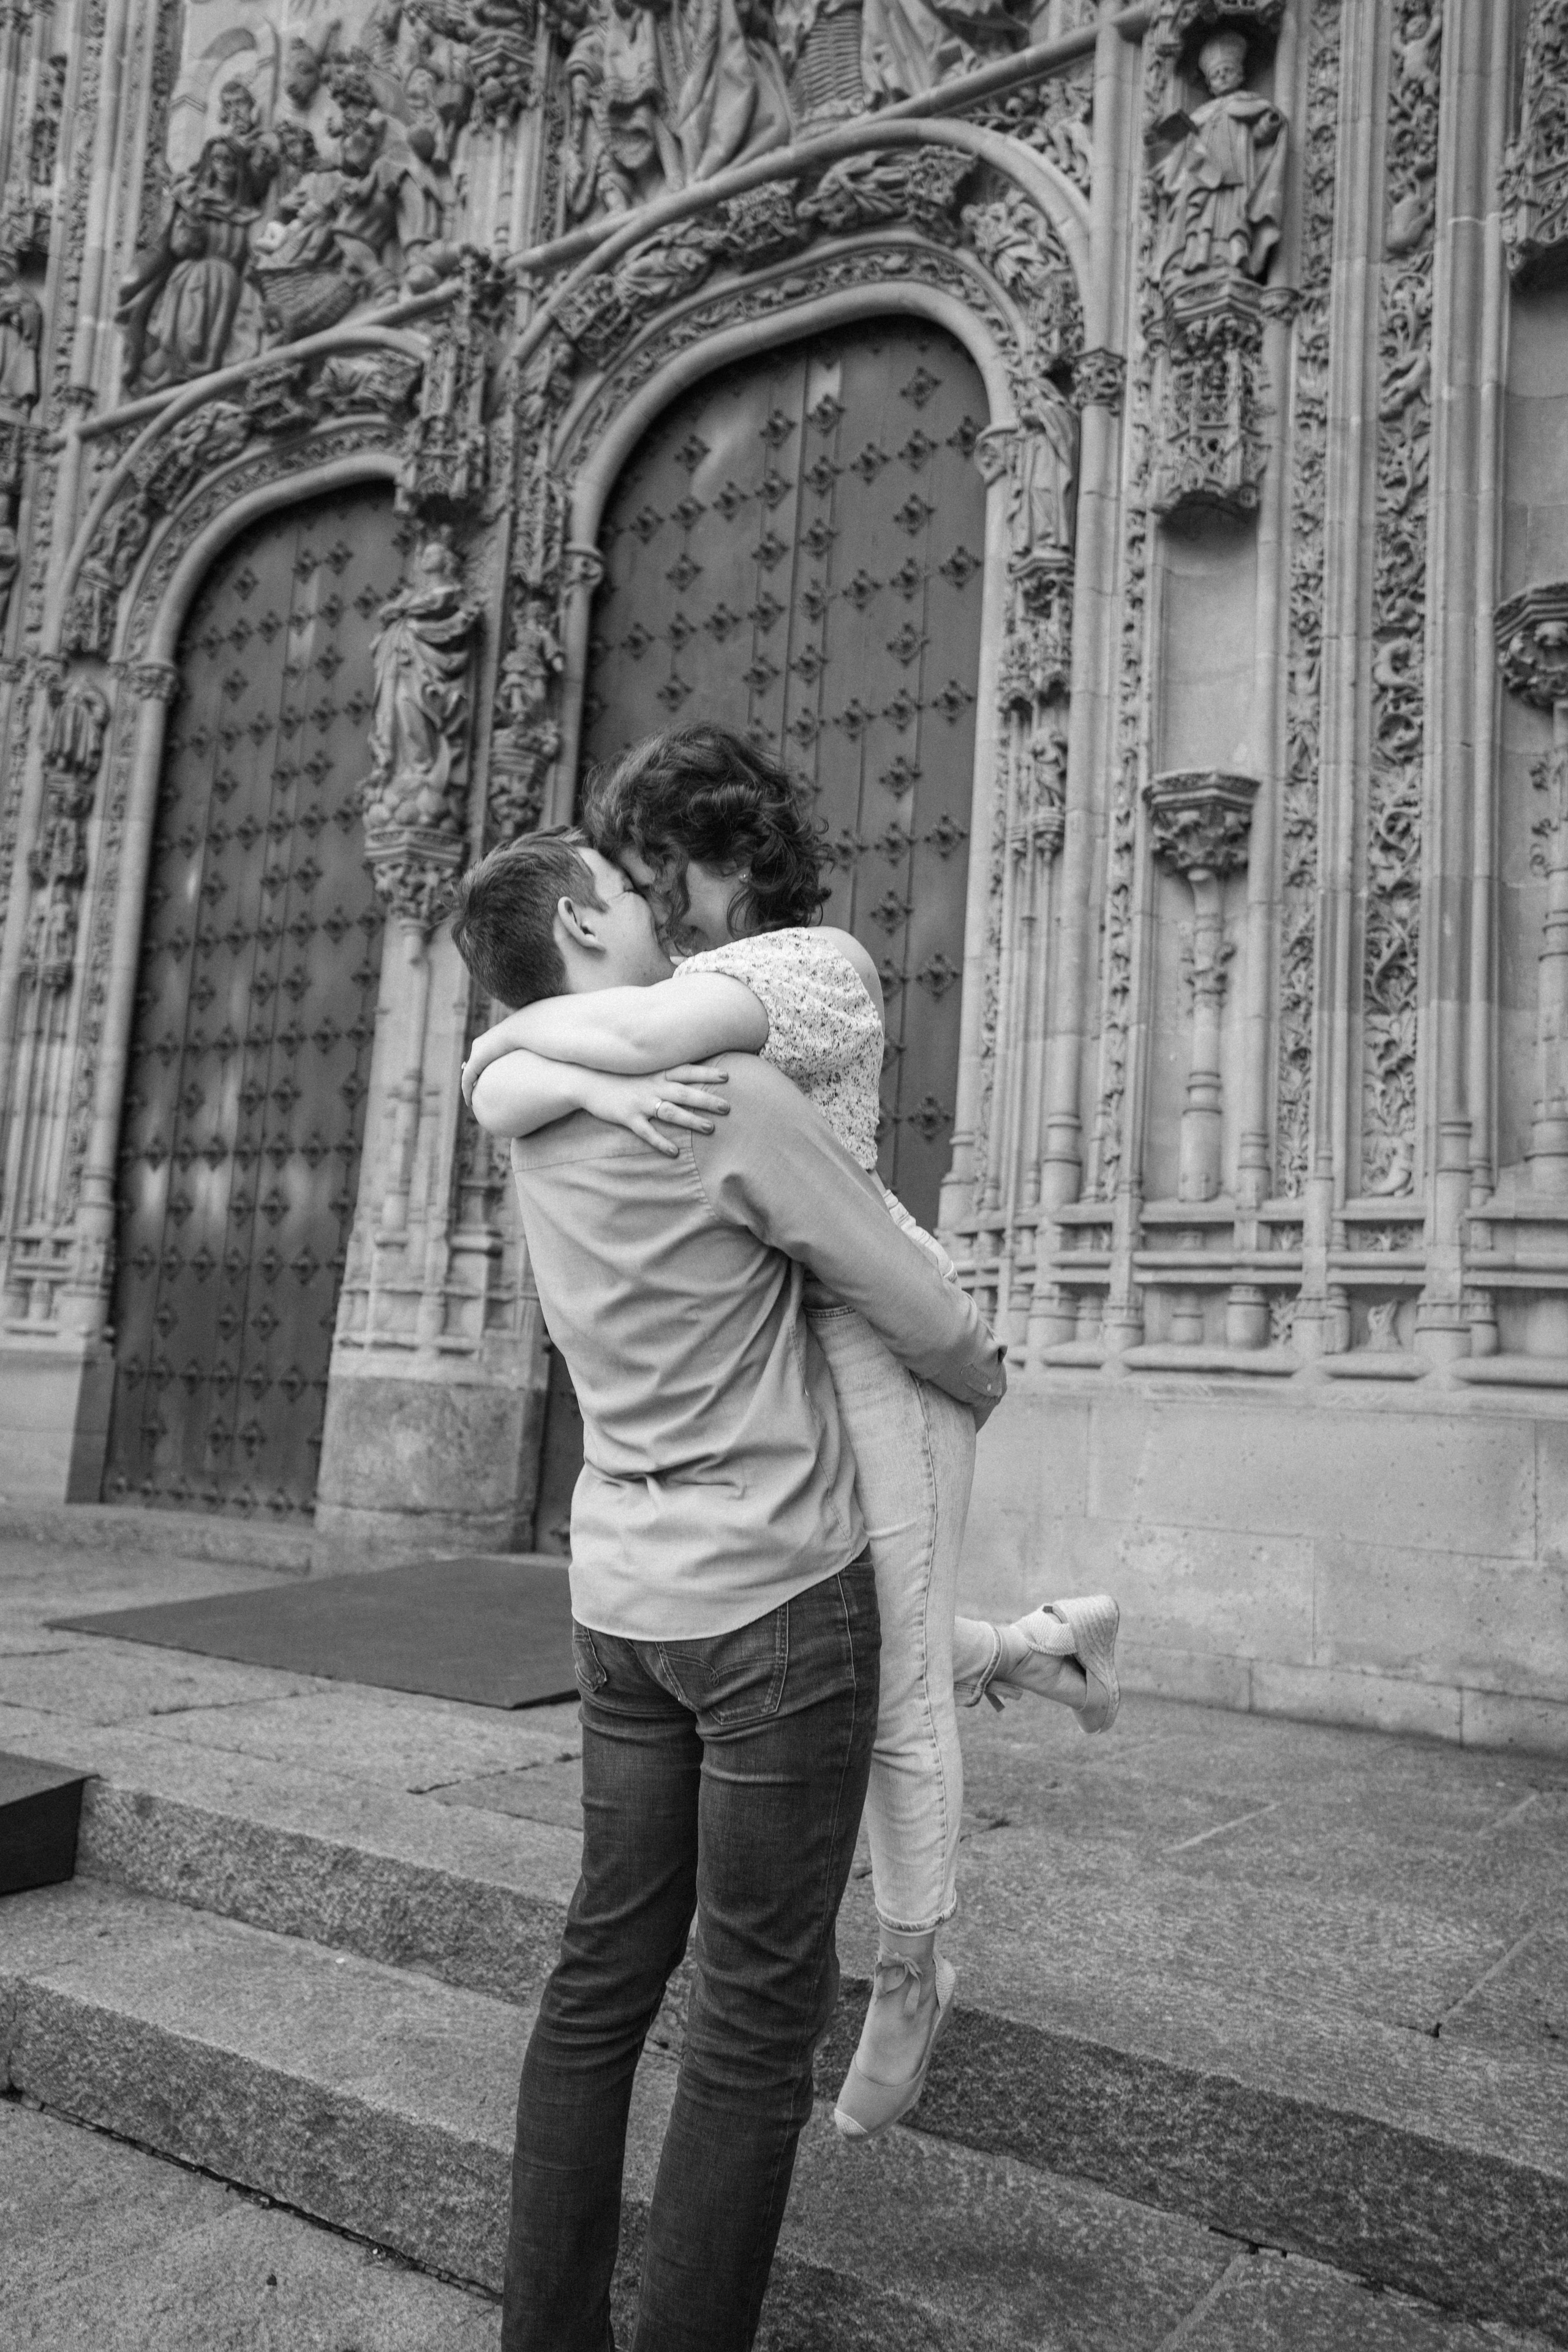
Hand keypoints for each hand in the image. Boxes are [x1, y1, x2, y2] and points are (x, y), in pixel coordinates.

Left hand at [462, 1014, 519, 1108]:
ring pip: (468, 1074)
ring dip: (468, 1088)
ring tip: (472, 1101)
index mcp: (490, 1040)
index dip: (481, 1070)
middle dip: (473, 1080)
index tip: (484, 1082)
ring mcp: (476, 1053)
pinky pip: (467, 1080)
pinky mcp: (475, 1061)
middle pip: (473, 1066)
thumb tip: (536, 1058)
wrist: (519, 1030)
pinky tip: (470, 1102)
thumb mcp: (526, 1046)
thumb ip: (525, 1053)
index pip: (481, 1056)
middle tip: (476, 1093)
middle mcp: (479, 1046)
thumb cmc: (528, 1037)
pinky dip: (467, 1091)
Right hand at [580, 1063, 729, 1156]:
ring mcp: (640, 1102)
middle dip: (706, 1100)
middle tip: (727, 1107)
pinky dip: (661, 1142)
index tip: (727, 1077)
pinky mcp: (627, 1117)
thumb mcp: (641, 1069)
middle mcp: (651, 1086)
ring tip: (710, 1128)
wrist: (586, 1081)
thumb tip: (683, 1074)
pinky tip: (674, 1152)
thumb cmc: (617, 1075)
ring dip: (691, 1120)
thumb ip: (661, 1071)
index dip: (706, 1074)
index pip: (686, 1071)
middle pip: (684, 1092)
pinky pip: (647, 1132)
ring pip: (670, 1112)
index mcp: (656, 1073)